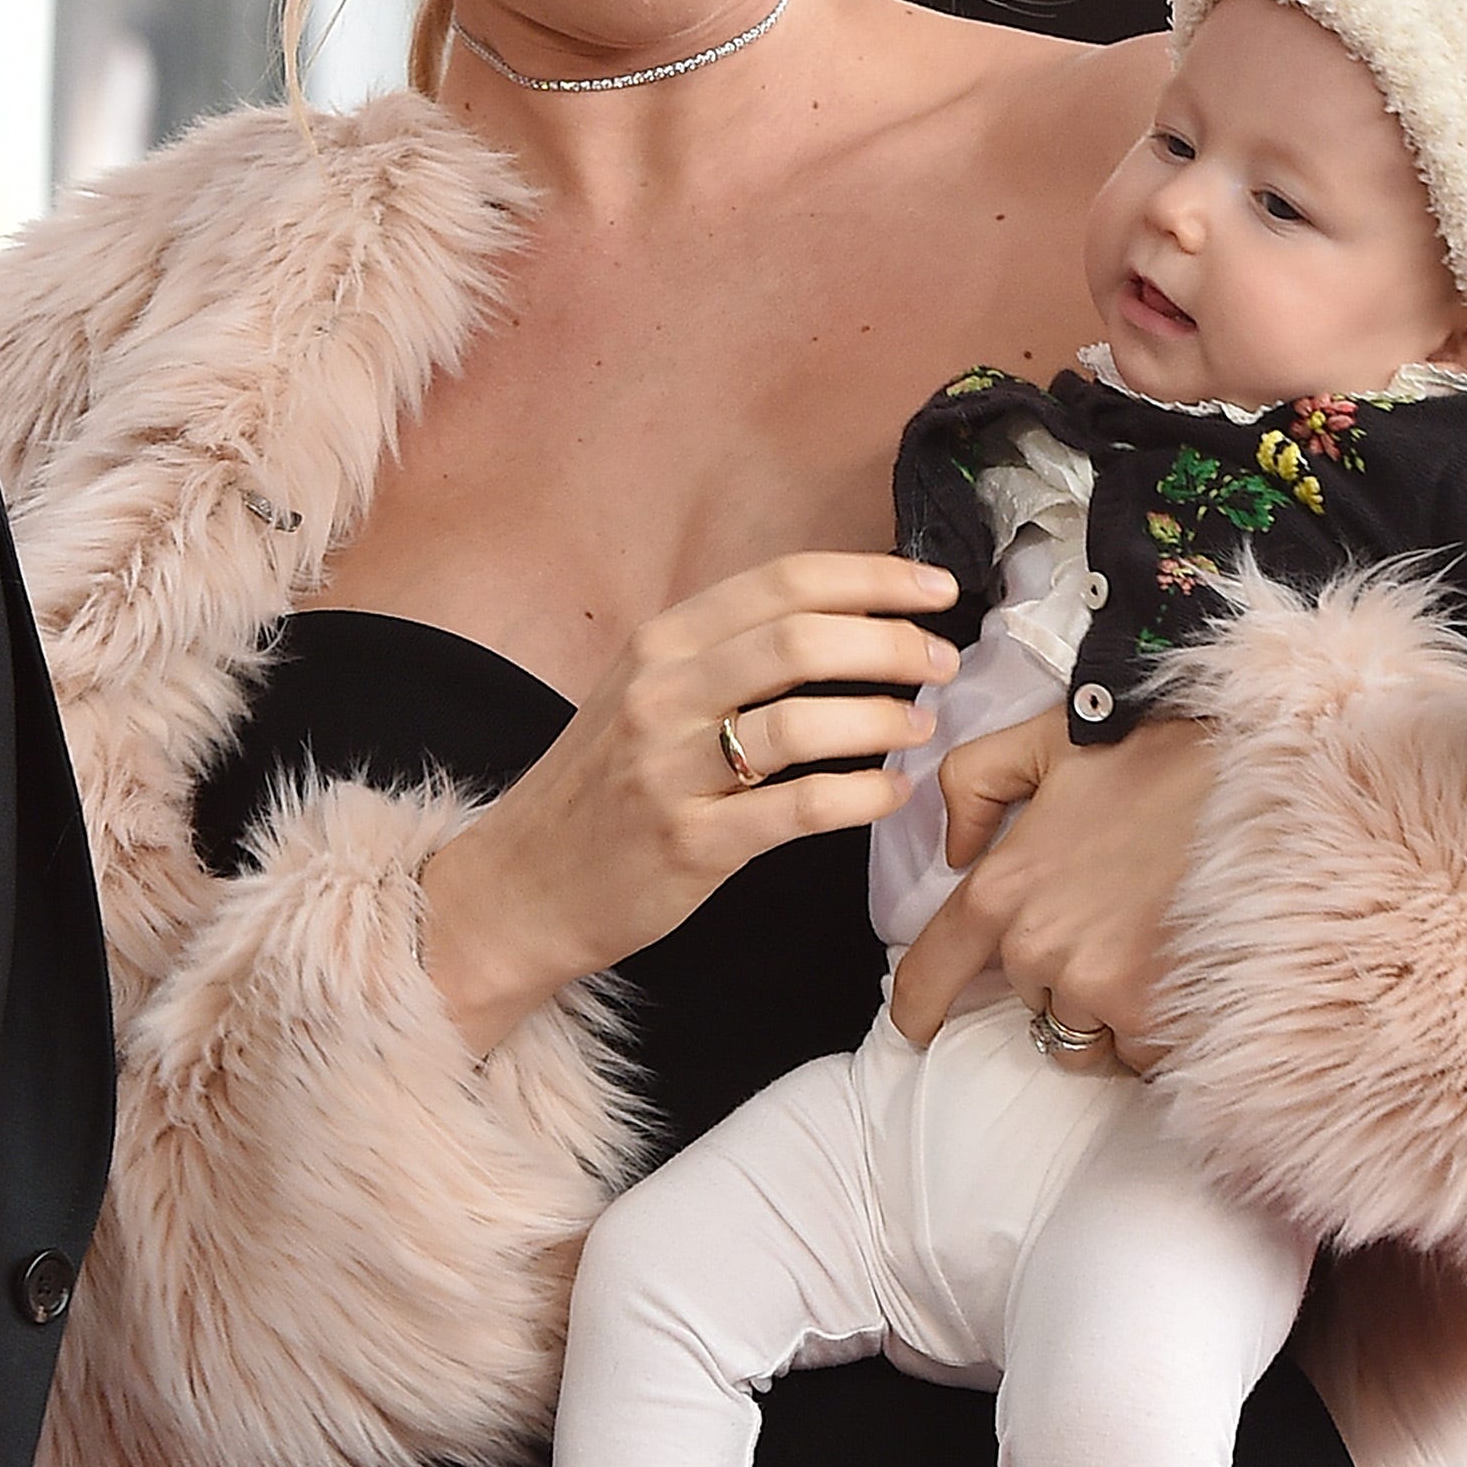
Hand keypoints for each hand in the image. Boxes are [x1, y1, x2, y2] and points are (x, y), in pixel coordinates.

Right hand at [418, 553, 962, 1053]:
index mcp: (659, 643)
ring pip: (804, 721)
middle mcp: (661, 693)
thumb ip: (722, 653)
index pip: (782, 583)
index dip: (872, 578)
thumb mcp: (641, 693)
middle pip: (801, 638)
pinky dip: (864, 795)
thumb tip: (836, 620)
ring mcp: (671, 769)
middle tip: (944, 661)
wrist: (522, 887)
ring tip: (924, 726)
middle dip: (894, 643)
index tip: (935, 589)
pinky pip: (800, 808)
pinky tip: (894, 792)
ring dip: (885, 718)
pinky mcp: (691, 843)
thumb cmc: (598, 788)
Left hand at [886, 711, 1213, 1066]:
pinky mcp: (1161, 1015)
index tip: (917, 1024)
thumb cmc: (1158, 752)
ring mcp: (1102, 988)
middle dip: (1060, 972)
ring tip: (1151, 942)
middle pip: (1029, 1000)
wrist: (1262, 772)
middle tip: (1113, 919)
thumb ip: (970, 784)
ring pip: (1085, 1030)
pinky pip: (1139, 1051)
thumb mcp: (1040, 741)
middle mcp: (1041, 949)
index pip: (931, 973)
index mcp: (1004, 888)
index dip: (917, 1006)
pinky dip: (1155, 1025)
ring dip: (1107, 1004)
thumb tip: (954, 851)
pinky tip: (1179, 969)